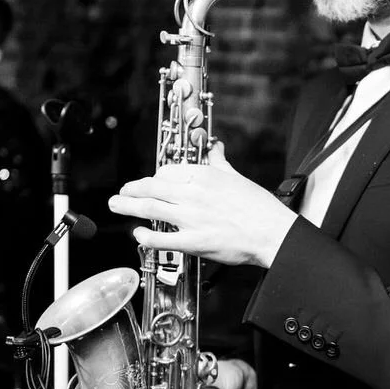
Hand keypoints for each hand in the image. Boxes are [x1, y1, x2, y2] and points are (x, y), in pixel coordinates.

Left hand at [108, 146, 296, 268]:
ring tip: (116, 206)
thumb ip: (220, 162)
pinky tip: (138, 234)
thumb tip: (216, 147)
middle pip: (151, 188)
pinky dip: (146, 236)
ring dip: (128, 207)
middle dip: (131, 189)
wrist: (273, 233)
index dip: (154, 178)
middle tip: (121, 193)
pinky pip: (162, 239)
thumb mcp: (237, 177)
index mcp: (203, 176)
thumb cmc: (259, 207)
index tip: (150, 183)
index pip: (166, 172)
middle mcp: (193, 194)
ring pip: (150, 209)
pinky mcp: (195, 241)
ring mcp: (192, 218)